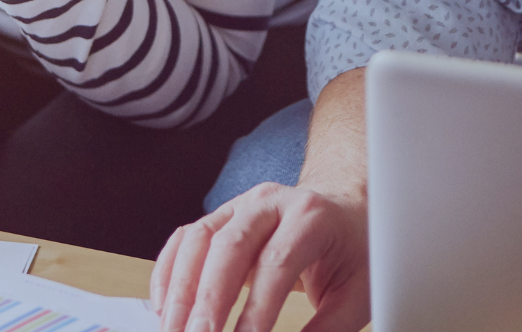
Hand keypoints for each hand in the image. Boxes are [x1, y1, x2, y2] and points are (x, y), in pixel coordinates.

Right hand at [151, 183, 369, 331]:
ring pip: (199, 239)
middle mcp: (271, 202)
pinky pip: (185, 240)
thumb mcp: (357, 294)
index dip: (257, 306)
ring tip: (173, 330)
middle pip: (229, 245)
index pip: (277, 261)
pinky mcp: (221, 218)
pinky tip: (164, 309)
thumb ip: (326, 330)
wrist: (346, 210)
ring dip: (180, 289)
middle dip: (207, 299)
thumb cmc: (354, 252)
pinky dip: (168, 273)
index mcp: (311, 216)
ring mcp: (241, 206)